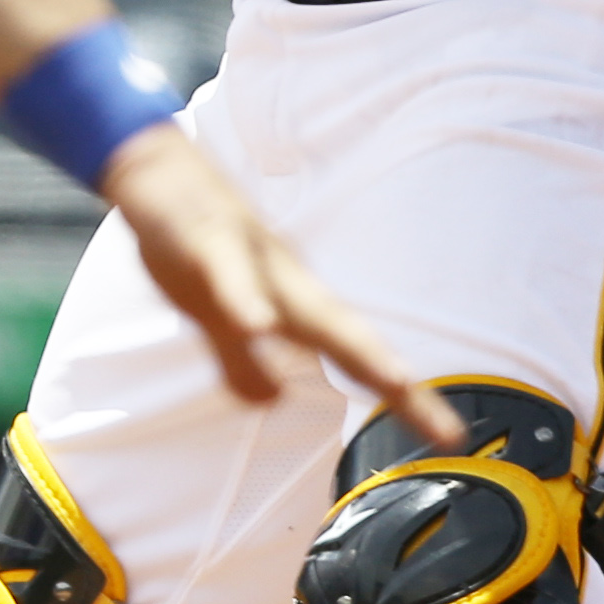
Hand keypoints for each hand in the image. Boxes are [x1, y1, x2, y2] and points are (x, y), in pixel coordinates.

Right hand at [98, 125, 459, 441]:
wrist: (157, 166)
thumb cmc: (194, 240)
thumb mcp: (212, 315)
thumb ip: (240, 360)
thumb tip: (269, 400)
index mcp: (292, 303)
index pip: (356, 357)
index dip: (401, 398)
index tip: (447, 437)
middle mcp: (289, 283)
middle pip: (352, 339)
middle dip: (398, 383)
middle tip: (445, 430)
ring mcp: (254, 260)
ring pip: (309, 308)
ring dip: (353, 345)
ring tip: (394, 381)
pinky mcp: (208, 239)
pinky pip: (229, 273)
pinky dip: (247, 299)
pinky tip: (257, 325)